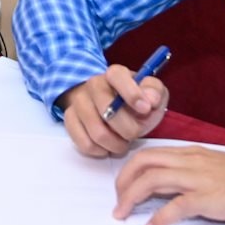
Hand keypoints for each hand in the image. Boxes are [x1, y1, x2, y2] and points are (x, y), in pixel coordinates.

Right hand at [55, 65, 170, 157]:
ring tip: (123, 142)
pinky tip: (108, 146)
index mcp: (115, 74)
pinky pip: (84, 143)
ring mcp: (79, 102)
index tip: (146, 109)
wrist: (114, 108)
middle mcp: (93, 84)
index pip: (117, 77)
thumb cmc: (136, 102)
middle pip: (107, 111)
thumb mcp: (153, 94)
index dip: (132, 94)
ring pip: (96, 132)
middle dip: (128, 130)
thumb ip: (155, 92)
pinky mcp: (70, 120)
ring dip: (115, 144)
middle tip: (135, 134)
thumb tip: (150, 100)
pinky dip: (100, 150)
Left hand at [114, 148, 224, 224]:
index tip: (122, 187)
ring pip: (153, 180)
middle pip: (144, 162)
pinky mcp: (213, 198)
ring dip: (131, 198)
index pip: (150, 153)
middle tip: (117, 203)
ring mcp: (202, 178)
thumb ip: (196, 174)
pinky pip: (176, 206)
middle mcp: (193, 161)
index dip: (130, 169)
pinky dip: (158, 219)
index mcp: (193, 153)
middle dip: (123, 182)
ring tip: (122, 215)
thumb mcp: (219, 170)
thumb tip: (173, 189)